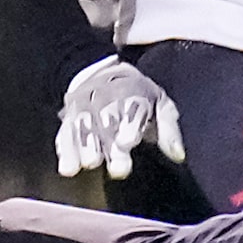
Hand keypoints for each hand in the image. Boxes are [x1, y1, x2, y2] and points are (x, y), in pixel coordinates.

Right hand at [56, 57, 184, 180]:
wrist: (102, 73)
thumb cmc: (139, 97)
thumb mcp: (161, 106)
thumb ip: (169, 131)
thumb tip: (178, 156)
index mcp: (131, 93)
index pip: (130, 109)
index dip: (128, 126)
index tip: (126, 143)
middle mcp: (104, 99)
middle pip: (105, 122)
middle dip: (108, 143)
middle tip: (115, 168)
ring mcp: (83, 108)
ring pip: (81, 127)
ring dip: (84, 147)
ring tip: (87, 165)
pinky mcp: (68, 119)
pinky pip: (64, 134)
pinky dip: (65, 151)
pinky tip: (67, 168)